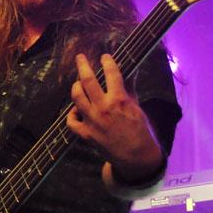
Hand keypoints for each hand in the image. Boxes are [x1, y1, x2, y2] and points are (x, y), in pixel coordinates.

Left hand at [67, 54, 162, 181]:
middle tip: (80, 57)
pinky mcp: (86, 134)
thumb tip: (129, 73)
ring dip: (76, 86)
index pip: (112, 73)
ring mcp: (92, 121)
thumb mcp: (138, 108)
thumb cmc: (141, 131)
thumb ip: (130, 90)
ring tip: (78, 82)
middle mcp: (103, 108)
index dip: (107, 62)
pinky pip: (71, 121)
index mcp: (119, 100)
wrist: (136, 156)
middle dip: (82, 65)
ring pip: (76, 97)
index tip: (105, 56)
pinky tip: (76, 109)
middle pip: (87, 81)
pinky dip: (72, 113)